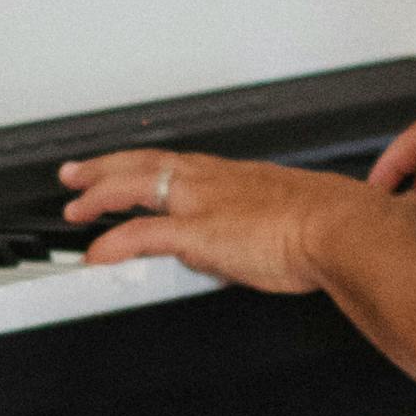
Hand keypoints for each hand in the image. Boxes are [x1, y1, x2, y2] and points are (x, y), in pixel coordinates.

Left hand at [57, 148, 344, 296]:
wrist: (342, 227)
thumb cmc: (327, 222)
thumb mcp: (283, 213)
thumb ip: (253, 225)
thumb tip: (238, 245)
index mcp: (230, 174)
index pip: (172, 162)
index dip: (140, 165)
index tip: (122, 168)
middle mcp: (209, 180)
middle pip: (141, 164)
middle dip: (102, 168)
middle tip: (74, 174)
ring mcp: (201, 204)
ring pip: (132, 187)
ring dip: (97, 196)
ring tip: (75, 209)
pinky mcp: (199, 233)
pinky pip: (141, 234)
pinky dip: (113, 242)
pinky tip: (95, 253)